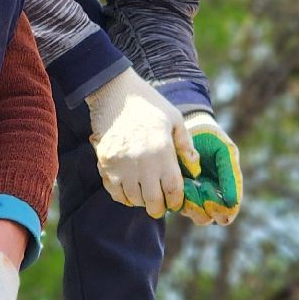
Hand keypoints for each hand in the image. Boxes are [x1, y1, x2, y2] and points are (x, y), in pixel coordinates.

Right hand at [85, 68, 198, 217]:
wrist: (114, 91)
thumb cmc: (148, 104)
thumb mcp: (174, 118)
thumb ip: (185, 144)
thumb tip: (193, 167)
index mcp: (162, 151)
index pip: (172, 190)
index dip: (175, 201)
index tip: (175, 201)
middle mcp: (142, 162)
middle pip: (152, 201)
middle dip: (158, 208)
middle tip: (160, 204)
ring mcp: (121, 165)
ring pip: (133, 199)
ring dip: (140, 200)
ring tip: (144, 193)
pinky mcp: (105, 164)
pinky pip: (114, 192)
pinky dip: (123, 195)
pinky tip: (129, 188)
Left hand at [177, 112, 242, 225]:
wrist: (187, 125)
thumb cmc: (211, 138)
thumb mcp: (226, 152)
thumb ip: (230, 175)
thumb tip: (232, 202)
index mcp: (226, 190)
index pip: (226, 215)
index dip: (218, 208)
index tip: (208, 188)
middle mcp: (210, 198)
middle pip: (206, 219)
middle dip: (200, 206)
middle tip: (195, 186)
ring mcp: (192, 197)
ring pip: (190, 214)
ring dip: (187, 201)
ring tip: (186, 181)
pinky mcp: (176, 192)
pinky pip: (176, 204)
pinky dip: (176, 195)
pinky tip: (177, 178)